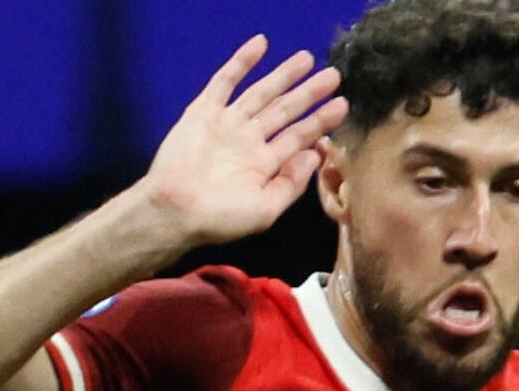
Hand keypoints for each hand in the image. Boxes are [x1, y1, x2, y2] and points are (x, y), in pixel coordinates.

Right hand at [132, 37, 342, 252]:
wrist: (176, 210)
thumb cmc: (220, 218)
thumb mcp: (266, 210)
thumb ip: (292, 183)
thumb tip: (314, 153)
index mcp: (264, 166)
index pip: (298, 137)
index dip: (320, 121)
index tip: (342, 105)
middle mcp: (248, 141)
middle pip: (285, 111)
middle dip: (309, 94)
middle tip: (333, 75)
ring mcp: (227, 124)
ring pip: (261, 93)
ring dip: (284, 75)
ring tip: (307, 58)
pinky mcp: (204, 111)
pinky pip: (225, 81)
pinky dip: (242, 61)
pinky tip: (261, 44)